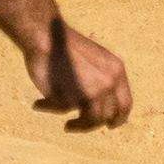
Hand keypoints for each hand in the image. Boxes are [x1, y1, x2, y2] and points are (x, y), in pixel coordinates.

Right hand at [31, 14, 131, 128]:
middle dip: (93, 125)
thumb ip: (104, 81)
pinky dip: (49, 108)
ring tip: (67, 126)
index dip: (119, 118)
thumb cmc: (66, 48)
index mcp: (117, 71)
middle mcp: (108, 83)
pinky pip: (62, 111)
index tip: (110, 125)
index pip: (125, 104)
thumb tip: (105, 113)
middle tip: (80, 127)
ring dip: (77, 126)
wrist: (48, 36)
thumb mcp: (97, 60)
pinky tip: (38, 104)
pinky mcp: (73, 98)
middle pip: (106, 116)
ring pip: (90, 121)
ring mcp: (92, 92)